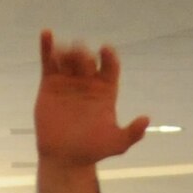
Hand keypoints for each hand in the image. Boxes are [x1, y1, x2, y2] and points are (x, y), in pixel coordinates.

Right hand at [35, 29, 149, 166]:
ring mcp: (69, 80)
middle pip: (88, 59)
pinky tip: (46, 34)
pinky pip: (48, 61)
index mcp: (105, 88)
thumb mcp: (116, 144)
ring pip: (69, 57)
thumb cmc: (91, 150)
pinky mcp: (50, 83)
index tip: (105, 51)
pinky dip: (47, 47)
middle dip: (85, 55)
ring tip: (63, 54)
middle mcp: (88, 81)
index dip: (109, 56)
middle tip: (80, 59)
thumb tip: (146, 120)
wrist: (65, 159)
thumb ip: (132, 133)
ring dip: (68, 51)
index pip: (110, 65)